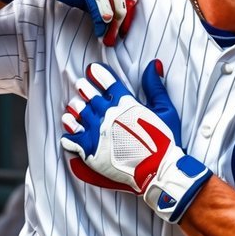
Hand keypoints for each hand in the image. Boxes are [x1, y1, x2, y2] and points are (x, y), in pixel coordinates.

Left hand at [60, 62, 210, 222]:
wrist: (158, 171)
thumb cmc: (164, 141)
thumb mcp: (165, 110)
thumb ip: (155, 86)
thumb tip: (154, 64)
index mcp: (126, 103)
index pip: (107, 82)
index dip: (98, 74)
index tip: (91, 70)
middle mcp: (108, 115)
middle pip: (90, 96)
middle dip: (84, 89)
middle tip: (81, 86)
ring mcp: (97, 133)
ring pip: (78, 114)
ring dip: (76, 109)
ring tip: (73, 107)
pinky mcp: (89, 151)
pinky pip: (72, 138)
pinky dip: (69, 134)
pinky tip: (69, 132)